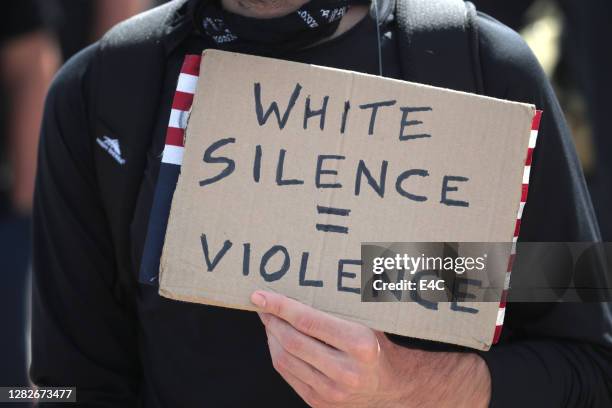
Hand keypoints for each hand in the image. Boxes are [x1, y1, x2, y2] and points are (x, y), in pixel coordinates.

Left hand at [251, 290, 490, 406]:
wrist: (391, 384)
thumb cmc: (376, 341)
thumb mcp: (367, 316)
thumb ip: (340, 301)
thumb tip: (304, 274)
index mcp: (360, 344)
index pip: (308, 322)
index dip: (280, 306)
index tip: (260, 295)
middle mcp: (346, 371)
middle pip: (292, 341)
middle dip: (271, 320)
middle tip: (262, 304)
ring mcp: (332, 391)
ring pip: (285, 359)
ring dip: (271, 336)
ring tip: (269, 319)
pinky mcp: (321, 403)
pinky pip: (288, 375)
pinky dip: (278, 354)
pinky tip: (278, 339)